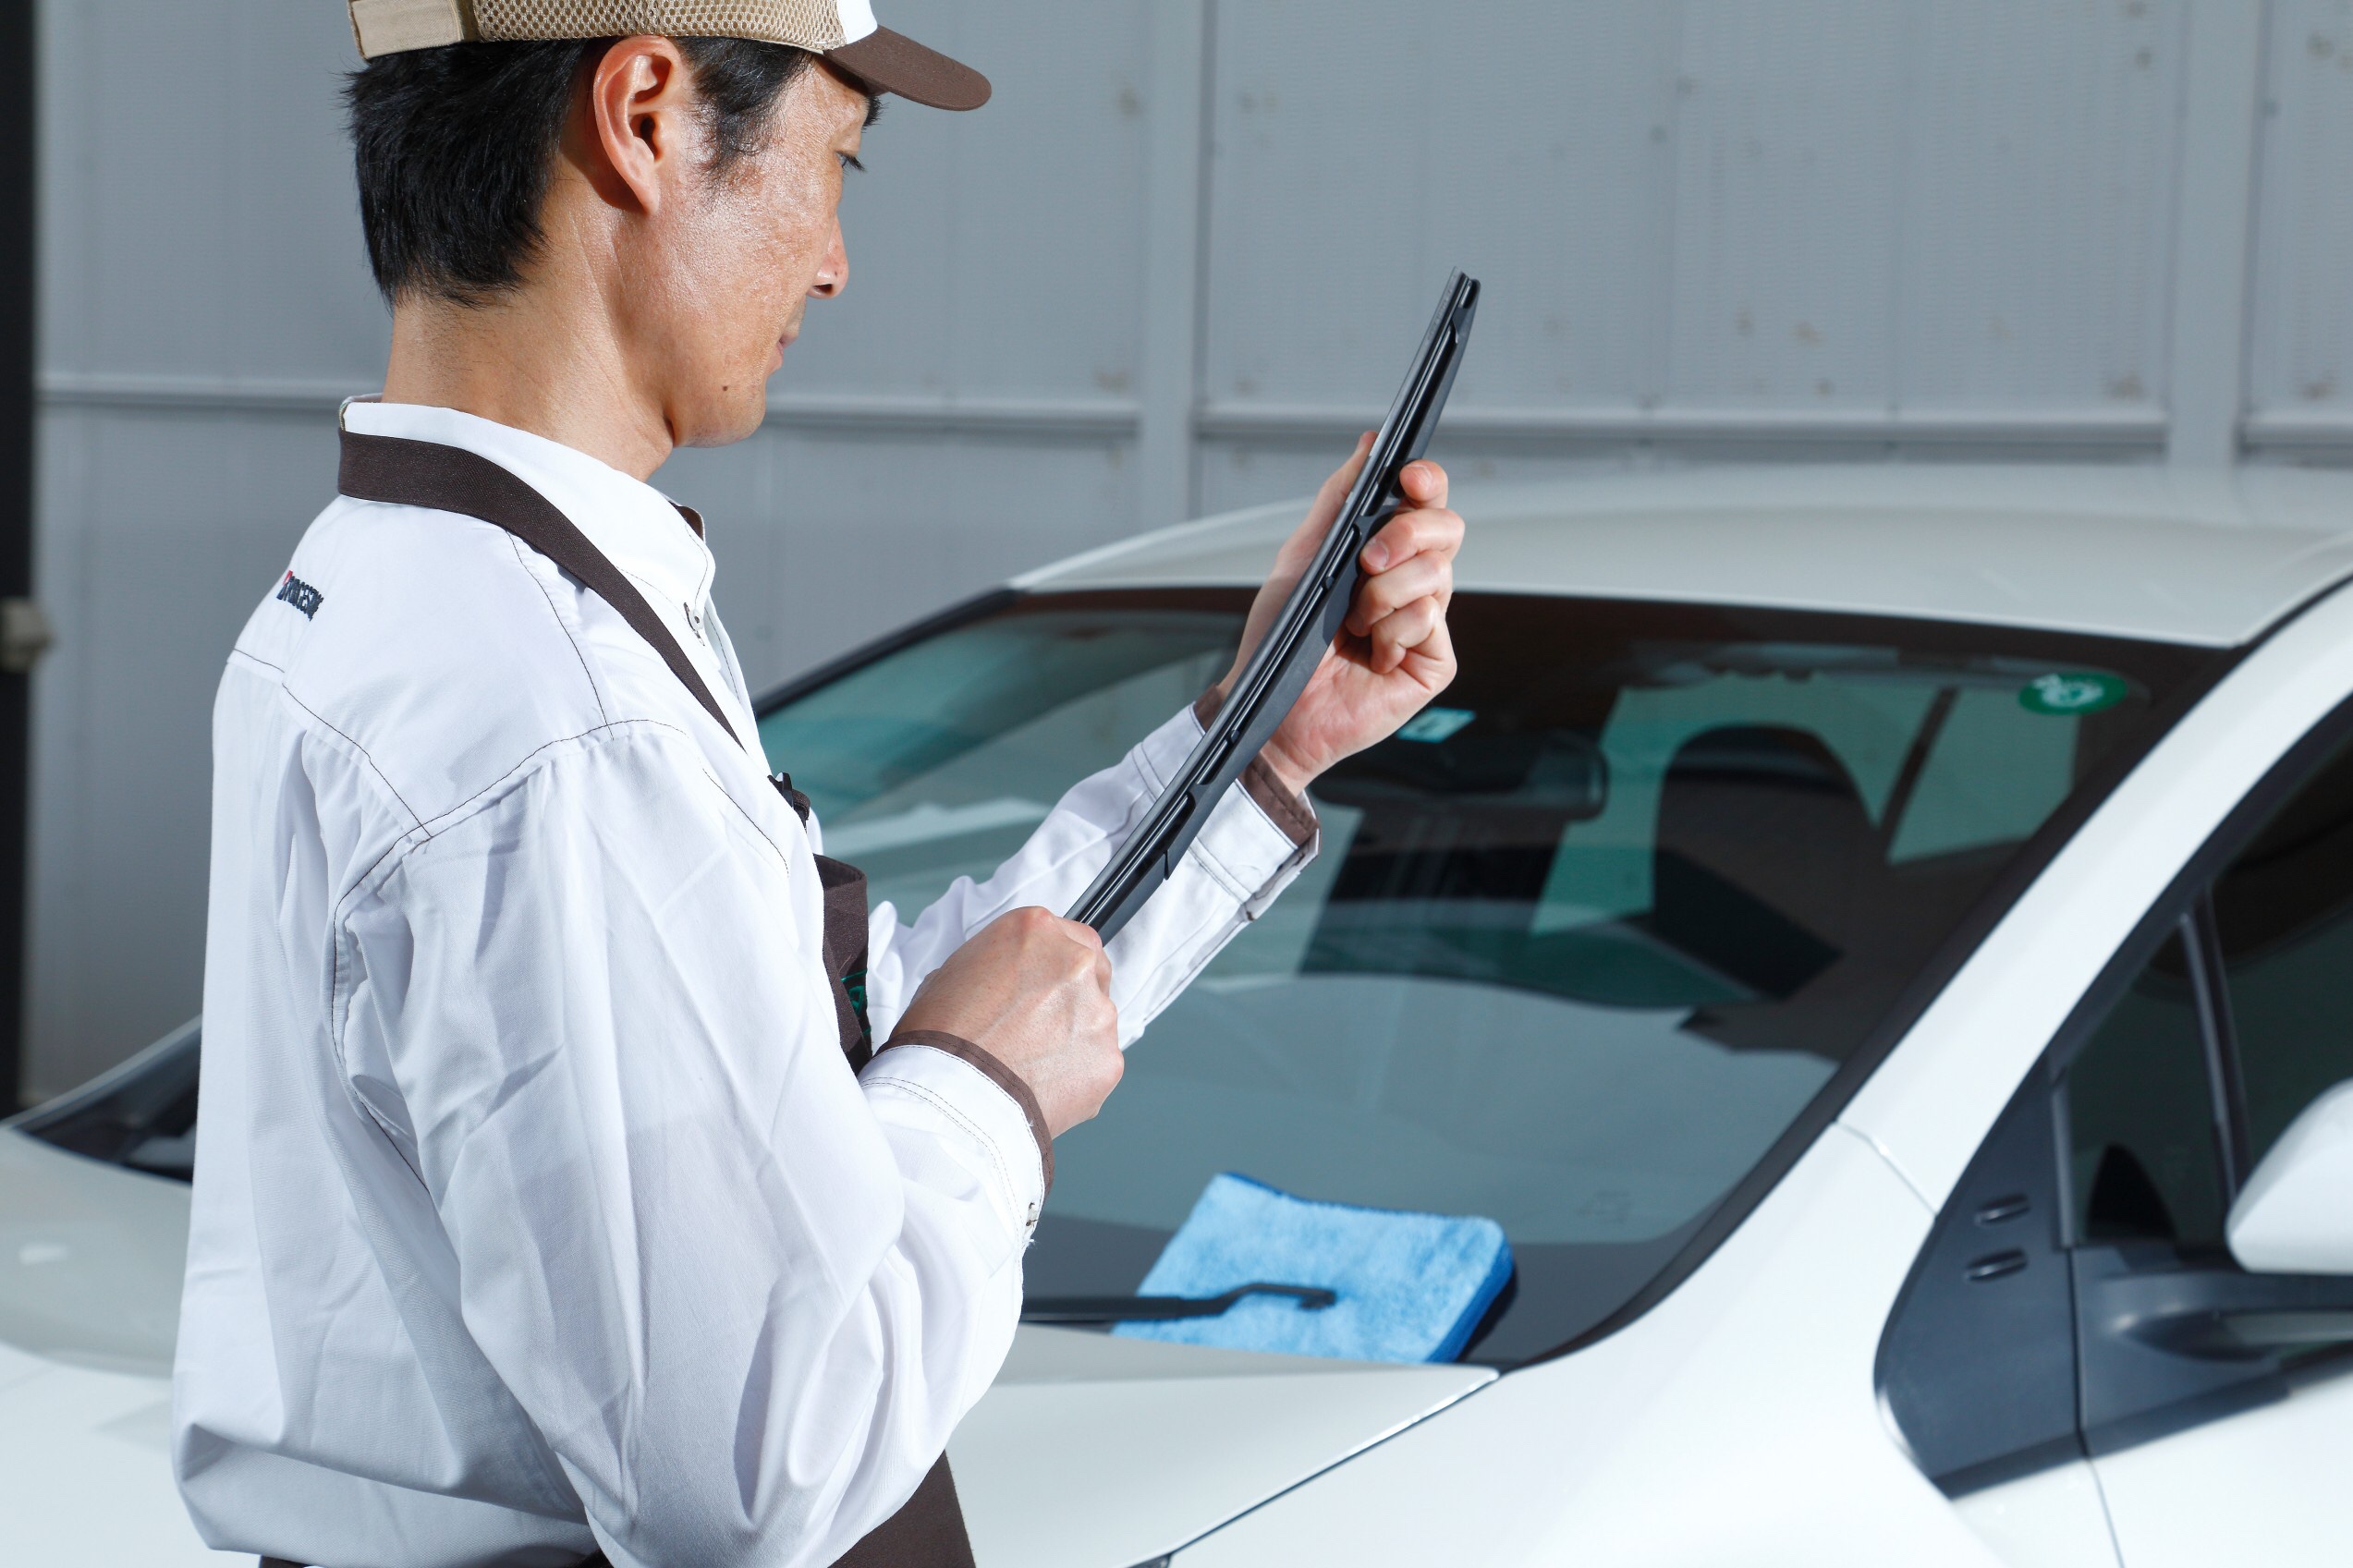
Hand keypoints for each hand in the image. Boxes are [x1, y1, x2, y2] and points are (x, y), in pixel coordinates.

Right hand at [893, 907, 1122, 1136]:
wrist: (952, 1097)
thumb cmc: (939, 1039)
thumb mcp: (950, 973)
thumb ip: (995, 966)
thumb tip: (1002, 982)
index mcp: (1035, 930)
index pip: (1065, 935)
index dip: (1050, 965)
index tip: (1039, 985)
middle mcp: (1075, 963)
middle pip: (1092, 970)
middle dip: (1071, 995)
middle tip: (1037, 1025)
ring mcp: (1098, 1011)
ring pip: (1096, 1019)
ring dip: (1073, 1036)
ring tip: (1030, 1063)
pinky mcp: (1109, 1058)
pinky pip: (1097, 1062)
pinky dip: (1076, 1074)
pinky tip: (1041, 1084)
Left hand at [1206, 436, 1462, 793]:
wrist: (1274, 704)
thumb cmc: (1284, 638)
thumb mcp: (1303, 556)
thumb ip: (1338, 500)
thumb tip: (1370, 446)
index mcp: (1386, 551)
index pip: (1426, 502)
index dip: (1426, 483)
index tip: (1410, 478)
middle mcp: (1413, 581)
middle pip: (1446, 529)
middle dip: (1405, 535)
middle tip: (1366, 560)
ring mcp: (1427, 622)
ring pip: (1436, 576)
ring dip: (1383, 595)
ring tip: (1351, 623)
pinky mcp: (1434, 661)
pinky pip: (1428, 622)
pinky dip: (1390, 632)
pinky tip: (1369, 653)